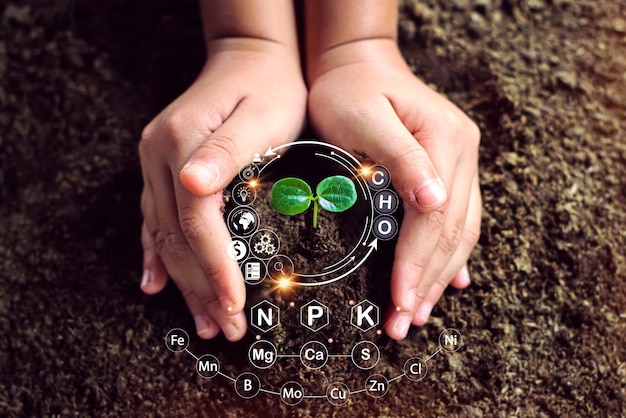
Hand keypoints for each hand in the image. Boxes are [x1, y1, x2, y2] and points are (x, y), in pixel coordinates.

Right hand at [139, 39, 306, 340]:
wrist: (252, 57)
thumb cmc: (269, 87)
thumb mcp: (260, 115)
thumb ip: (226, 152)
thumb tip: (191, 186)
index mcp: (182, 145)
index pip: (196, 223)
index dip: (215, 269)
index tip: (234, 306)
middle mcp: (159, 156)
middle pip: (176, 237)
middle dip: (201, 288)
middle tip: (227, 327)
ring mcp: (155, 162)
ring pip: (163, 235)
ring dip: (182, 281)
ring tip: (202, 321)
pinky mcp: (162, 166)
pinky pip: (153, 219)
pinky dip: (156, 254)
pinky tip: (154, 282)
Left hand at [307, 39, 480, 339]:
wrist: (356, 65)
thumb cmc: (349, 90)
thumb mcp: (365, 117)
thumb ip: (402, 158)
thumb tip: (435, 203)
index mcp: (445, 141)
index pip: (434, 218)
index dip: (417, 264)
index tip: (400, 301)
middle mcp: (462, 154)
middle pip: (452, 232)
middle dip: (428, 281)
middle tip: (405, 322)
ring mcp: (461, 163)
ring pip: (460, 232)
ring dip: (441, 276)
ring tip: (420, 313)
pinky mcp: (448, 170)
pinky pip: (459, 220)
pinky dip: (451, 255)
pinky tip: (450, 281)